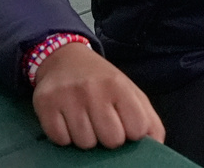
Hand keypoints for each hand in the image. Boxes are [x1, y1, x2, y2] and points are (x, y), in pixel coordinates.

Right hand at [32, 41, 165, 149]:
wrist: (64, 58)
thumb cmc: (102, 81)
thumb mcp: (130, 92)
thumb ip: (148, 118)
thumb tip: (157, 145)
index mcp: (120, 86)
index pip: (138, 129)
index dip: (132, 133)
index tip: (125, 125)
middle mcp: (95, 89)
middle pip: (112, 140)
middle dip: (109, 138)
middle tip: (103, 124)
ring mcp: (69, 97)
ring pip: (85, 143)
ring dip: (86, 138)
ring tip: (85, 120)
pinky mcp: (46, 104)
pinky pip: (60, 140)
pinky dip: (64, 136)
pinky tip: (67, 121)